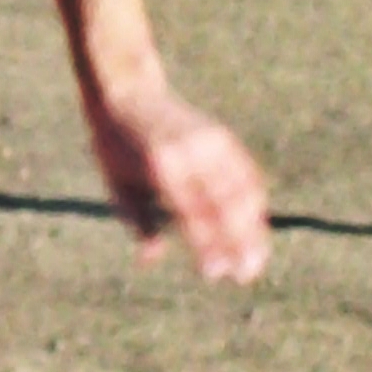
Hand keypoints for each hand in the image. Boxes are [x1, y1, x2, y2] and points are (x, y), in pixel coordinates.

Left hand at [86, 81, 269, 282]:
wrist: (127, 95)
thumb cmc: (116, 150)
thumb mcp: (118, 186)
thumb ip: (138, 222)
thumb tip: (150, 260)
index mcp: (162, 167)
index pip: (193, 214)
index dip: (207, 246)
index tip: (214, 274)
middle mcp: (191, 153)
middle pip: (226, 205)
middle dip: (239, 243)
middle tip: (244, 276)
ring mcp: (211, 141)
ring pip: (244, 190)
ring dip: (254, 228)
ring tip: (255, 259)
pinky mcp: (222, 136)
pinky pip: (246, 173)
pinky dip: (254, 203)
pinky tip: (255, 228)